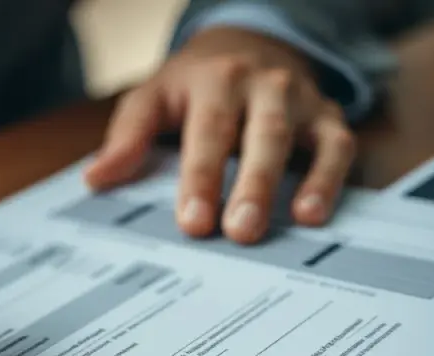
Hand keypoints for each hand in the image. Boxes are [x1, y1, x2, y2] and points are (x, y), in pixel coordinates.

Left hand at [85, 27, 355, 243]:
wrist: (247, 45)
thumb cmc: (193, 86)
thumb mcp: (152, 98)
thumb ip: (127, 138)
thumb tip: (96, 180)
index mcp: (214, 81)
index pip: (207, 131)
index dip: (200, 179)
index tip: (192, 223)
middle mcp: (261, 85)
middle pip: (259, 134)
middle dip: (251, 185)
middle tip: (239, 232)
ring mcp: (298, 100)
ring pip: (300, 140)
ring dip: (300, 182)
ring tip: (295, 222)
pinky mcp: (327, 117)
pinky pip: (338, 146)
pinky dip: (331, 178)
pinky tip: (315, 214)